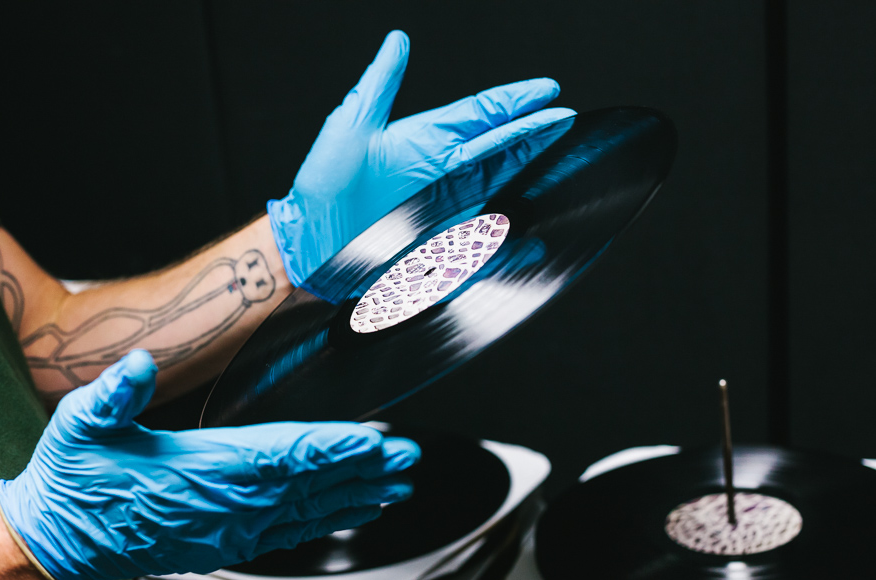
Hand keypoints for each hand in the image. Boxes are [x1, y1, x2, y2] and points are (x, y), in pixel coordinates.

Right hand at [0, 350, 418, 579]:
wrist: (62, 539)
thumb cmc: (77, 476)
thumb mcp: (82, 424)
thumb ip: (114, 394)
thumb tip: (138, 366)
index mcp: (203, 468)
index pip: (283, 455)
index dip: (333, 447)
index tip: (377, 439)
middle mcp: (228, 504)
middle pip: (312, 483)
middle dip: (364, 468)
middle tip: (409, 456)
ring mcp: (232, 528)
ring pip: (309, 510)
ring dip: (358, 494)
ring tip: (399, 483)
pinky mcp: (229, 542)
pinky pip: (291, 531)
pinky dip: (328, 520)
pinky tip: (355, 511)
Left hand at [268, 29, 576, 285]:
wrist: (310, 242)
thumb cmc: (324, 186)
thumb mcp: (352, 126)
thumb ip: (380, 83)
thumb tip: (396, 40)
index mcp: (424, 141)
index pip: (479, 114)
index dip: (515, 101)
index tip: (548, 89)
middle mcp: (441, 172)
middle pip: (498, 146)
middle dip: (533, 130)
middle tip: (565, 116)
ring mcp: (444, 207)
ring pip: (497, 182)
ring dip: (527, 166)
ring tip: (558, 148)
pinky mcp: (441, 241)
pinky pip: (482, 239)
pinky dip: (507, 242)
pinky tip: (530, 239)